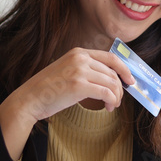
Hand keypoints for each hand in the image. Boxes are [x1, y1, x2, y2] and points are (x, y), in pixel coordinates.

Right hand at [0, 48, 135, 160]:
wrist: (30, 98)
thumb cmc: (48, 89)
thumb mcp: (67, 70)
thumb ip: (86, 69)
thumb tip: (110, 80)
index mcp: (78, 52)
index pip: (111, 57)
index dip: (124, 69)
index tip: (130, 80)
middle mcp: (80, 58)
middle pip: (113, 73)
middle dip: (119, 89)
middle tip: (117, 100)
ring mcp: (79, 71)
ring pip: (112, 84)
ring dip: (116, 97)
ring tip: (111, 105)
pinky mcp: (79, 86)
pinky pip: (106, 93)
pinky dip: (112, 102)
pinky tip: (108, 107)